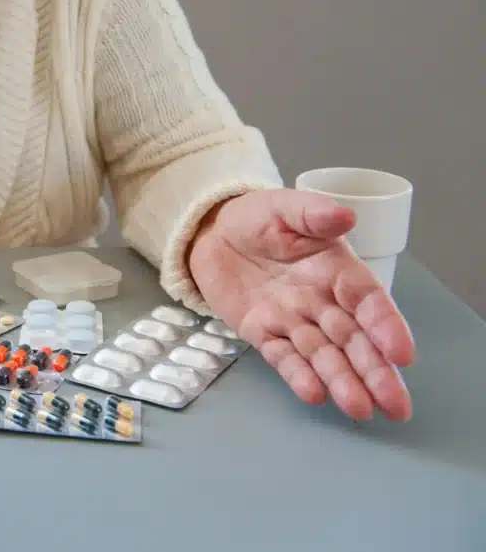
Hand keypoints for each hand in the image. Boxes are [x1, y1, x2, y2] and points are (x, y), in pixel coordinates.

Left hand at [187, 189, 414, 421]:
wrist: (212, 231)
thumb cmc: (257, 217)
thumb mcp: (285, 206)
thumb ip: (313, 213)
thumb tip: (345, 217)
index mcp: (336, 268)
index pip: (368, 300)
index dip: (386, 326)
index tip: (403, 353)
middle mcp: (321, 300)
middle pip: (353, 339)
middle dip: (376, 372)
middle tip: (397, 406)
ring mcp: (292, 319)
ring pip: (323, 355)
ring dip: (342, 381)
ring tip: (360, 409)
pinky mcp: (262, 332)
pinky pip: (283, 357)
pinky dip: (297, 375)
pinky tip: (314, 394)